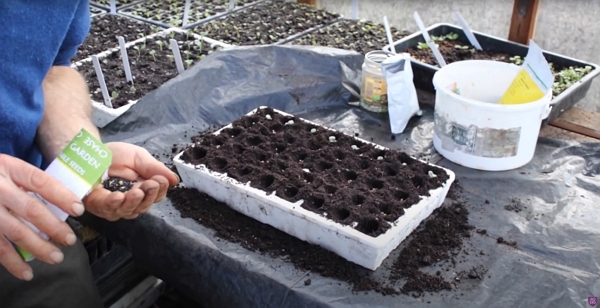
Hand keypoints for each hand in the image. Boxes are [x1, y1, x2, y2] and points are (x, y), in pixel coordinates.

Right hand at [0, 154, 82, 280]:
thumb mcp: (8, 168)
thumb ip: (30, 183)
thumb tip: (65, 204)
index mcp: (10, 167)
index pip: (40, 181)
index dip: (61, 196)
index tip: (79, 210)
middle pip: (30, 209)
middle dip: (53, 227)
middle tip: (70, 240)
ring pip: (15, 231)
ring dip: (38, 247)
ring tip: (56, 257)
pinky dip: (13, 263)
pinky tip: (27, 272)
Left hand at [83, 142, 178, 220]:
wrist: (92, 149)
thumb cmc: (116, 154)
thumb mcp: (139, 158)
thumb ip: (155, 169)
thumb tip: (175, 180)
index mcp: (142, 190)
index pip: (155, 197)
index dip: (159, 191)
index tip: (159, 181)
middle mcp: (129, 202)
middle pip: (143, 207)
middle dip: (148, 197)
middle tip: (150, 184)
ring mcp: (113, 206)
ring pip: (127, 212)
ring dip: (133, 203)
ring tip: (137, 192)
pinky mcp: (96, 204)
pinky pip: (106, 208)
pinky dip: (114, 204)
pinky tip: (120, 196)